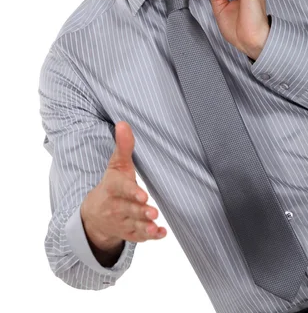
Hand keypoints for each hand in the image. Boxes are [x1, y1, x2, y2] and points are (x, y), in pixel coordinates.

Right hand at [81, 121, 166, 247]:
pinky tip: (161, 234)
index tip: (142, 195)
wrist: (95, 215)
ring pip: (133, 225)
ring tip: (155, 224)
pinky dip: (149, 237)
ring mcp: (121, 221)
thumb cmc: (112, 184)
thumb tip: (123, 123)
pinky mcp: (128, 233)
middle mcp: (115, 206)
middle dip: (140, 211)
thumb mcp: (116, 165)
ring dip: (145, 226)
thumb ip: (123, 146)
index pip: (120, 189)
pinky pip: (138, 237)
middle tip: (153, 212)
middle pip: (128, 209)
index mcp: (112, 188)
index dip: (131, 192)